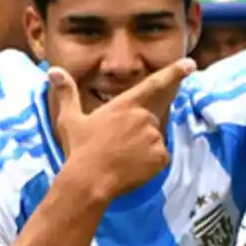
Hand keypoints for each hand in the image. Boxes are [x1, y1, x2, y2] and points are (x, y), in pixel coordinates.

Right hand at [48, 59, 195, 199]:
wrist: (89, 181)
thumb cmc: (79, 149)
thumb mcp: (70, 119)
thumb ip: (67, 93)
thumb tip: (54, 71)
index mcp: (126, 105)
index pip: (155, 83)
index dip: (175, 72)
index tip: (191, 64)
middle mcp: (144, 117)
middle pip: (151, 119)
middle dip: (138, 130)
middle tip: (118, 145)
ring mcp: (154, 137)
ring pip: (154, 139)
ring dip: (143, 146)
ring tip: (121, 158)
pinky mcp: (161, 157)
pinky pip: (160, 157)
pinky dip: (150, 163)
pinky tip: (132, 167)